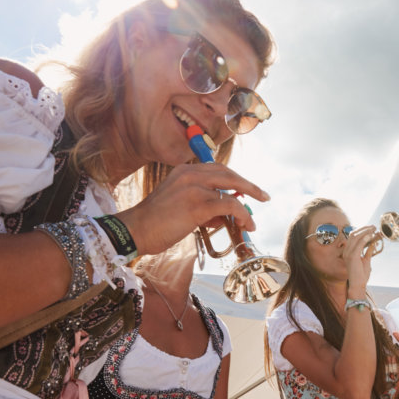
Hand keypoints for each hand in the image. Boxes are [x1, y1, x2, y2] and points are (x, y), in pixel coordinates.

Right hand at [116, 162, 269, 255]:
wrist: (135, 230)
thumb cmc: (155, 223)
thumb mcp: (180, 206)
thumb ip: (202, 205)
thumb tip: (224, 215)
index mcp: (184, 171)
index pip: (217, 168)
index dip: (235, 178)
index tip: (247, 188)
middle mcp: (190, 174)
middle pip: (229, 174)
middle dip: (249, 186)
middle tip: (263, 196)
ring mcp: (194, 188)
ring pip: (233, 190)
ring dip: (247, 206)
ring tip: (251, 222)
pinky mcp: (198, 204)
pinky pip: (230, 206)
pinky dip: (242, 215)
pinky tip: (244, 225)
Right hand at [344, 225, 378, 292]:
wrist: (358, 285)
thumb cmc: (361, 275)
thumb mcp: (366, 260)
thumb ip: (368, 251)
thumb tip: (373, 243)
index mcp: (348, 251)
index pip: (353, 236)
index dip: (362, 230)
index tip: (371, 228)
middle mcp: (346, 251)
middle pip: (354, 234)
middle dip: (364, 228)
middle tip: (374, 226)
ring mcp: (348, 254)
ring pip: (356, 237)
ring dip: (365, 231)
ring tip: (374, 229)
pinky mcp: (352, 257)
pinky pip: (358, 244)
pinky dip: (365, 238)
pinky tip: (371, 235)